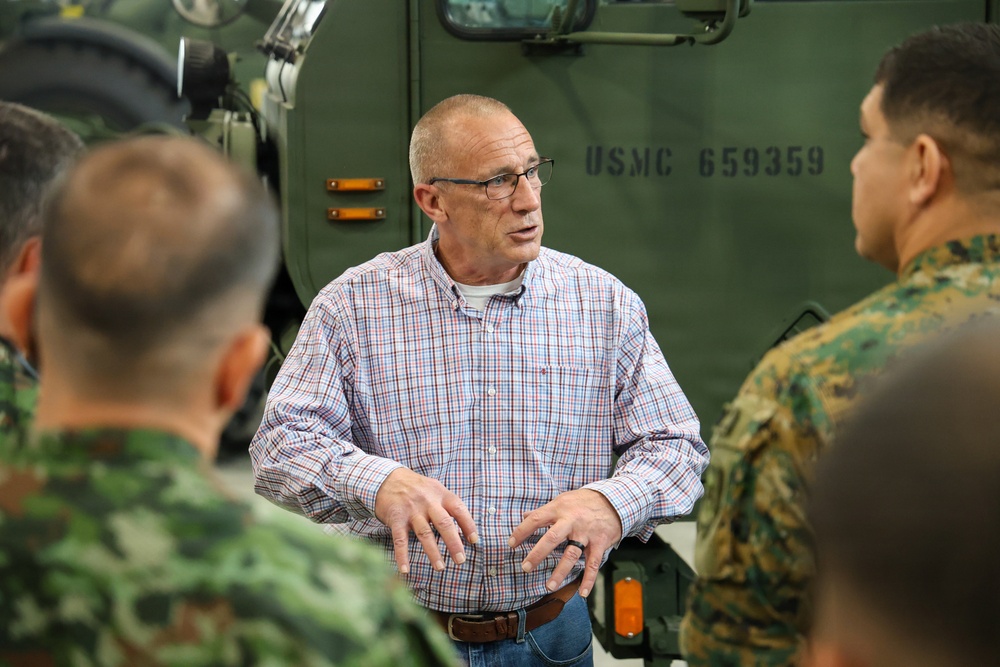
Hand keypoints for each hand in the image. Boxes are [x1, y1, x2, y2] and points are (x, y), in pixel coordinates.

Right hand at [374, 467, 478, 574]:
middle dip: (453, 543)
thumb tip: (466, 529)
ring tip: (440, 567)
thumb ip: (448, 505)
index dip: (468, 525)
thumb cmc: (417, 488)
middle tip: (460, 560)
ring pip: (424, 533)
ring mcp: (411, 510)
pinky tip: (405, 570)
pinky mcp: (396, 518)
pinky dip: (402, 556)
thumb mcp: (435, 489)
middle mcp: (427, 501)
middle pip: (444, 523)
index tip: (474, 540)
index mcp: (440, 494)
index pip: (459, 509)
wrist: (387, 478)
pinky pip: (400, 539)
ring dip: (433, 552)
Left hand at [507, 489, 622, 597]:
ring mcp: (586, 533)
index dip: (521, 531)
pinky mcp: (599, 543)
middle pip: (552, 538)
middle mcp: (571, 521)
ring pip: (571, 554)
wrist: (614, 500)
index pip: (536, 519)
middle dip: (537, 554)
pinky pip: (593, 564)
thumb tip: (525, 515)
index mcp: (559, 509)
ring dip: (560, 572)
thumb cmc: (584, 501)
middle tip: (525, 567)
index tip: (511, 544)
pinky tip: (583, 593)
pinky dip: (588, 579)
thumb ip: (545, 510)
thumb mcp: (563, 500)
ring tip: (549, 586)